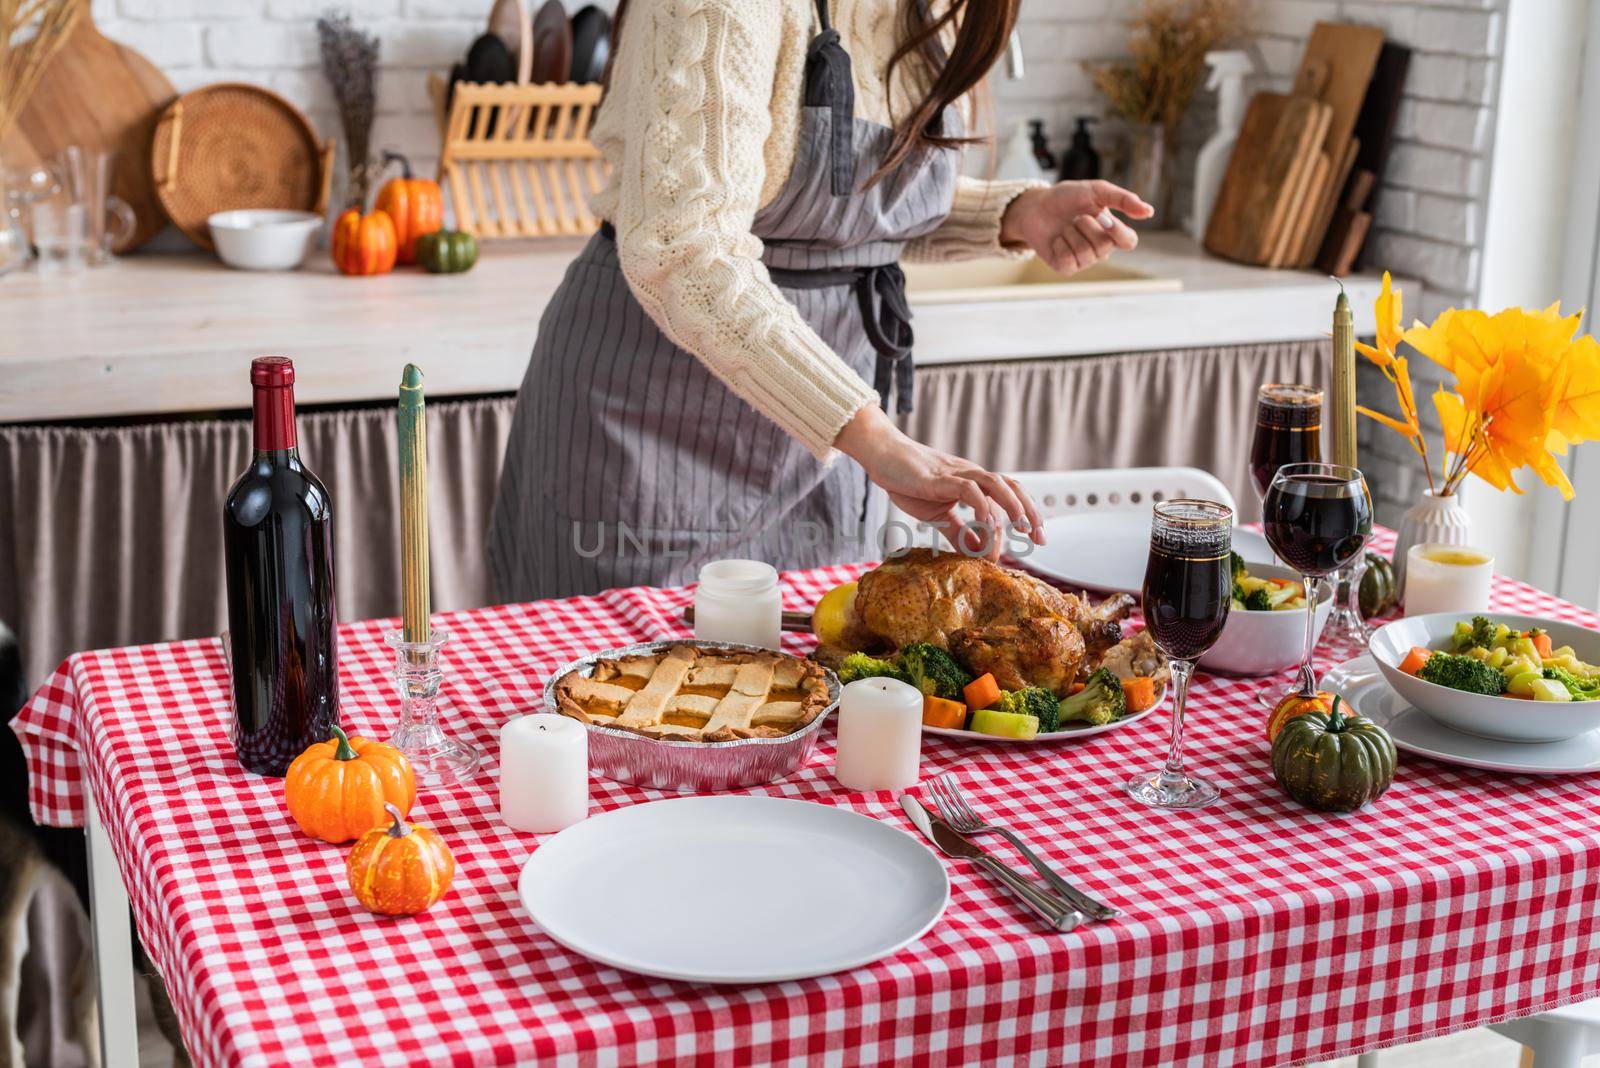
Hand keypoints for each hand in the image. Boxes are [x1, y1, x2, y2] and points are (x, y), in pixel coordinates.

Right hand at [834, 405, 1043, 558]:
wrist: (882, 455)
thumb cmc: (907, 481)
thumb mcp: (937, 514)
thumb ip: (958, 532)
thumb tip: (977, 552)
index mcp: (973, 484)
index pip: (1008, 497)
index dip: (1025, 517)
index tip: (1034, 541)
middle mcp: (971, 475)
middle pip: (1011, 487)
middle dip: (1029, 512)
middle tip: (1040, 538)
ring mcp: (956, 474)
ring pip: (995, 484)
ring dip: (1012, 505)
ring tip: (1022, 527)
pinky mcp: (939, 478)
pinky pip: (968, 489)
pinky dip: (981, 506)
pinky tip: (988, 523)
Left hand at [999, 180, 1154, 275]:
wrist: (1036, 206)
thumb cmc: (1068, 198)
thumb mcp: (1097, 191)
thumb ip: (1123, 199)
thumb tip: (1149, 212)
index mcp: (1112, 232)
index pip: (1129, 242)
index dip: (1117, 232)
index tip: (1102, 216)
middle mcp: (1101, 249)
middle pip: (1104, 247)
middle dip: (1086, 226)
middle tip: (1076, 217)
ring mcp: (1083, 261)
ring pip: (1085, 254)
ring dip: (1070, 233)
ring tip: (1066, 226)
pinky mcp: (1066, 268)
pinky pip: (1068, 260)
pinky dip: (1059, 244)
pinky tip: (1056, 239)